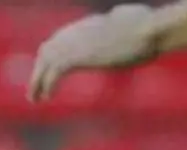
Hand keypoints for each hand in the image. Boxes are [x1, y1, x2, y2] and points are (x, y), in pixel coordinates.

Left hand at [29, 5, 157, 101]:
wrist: (150, 29)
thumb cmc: (151, 25)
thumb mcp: (132, 19)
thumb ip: (120, 19)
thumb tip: (119, 13)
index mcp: (88, 24)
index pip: (60, 38)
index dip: (51, 54)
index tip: (46, 68)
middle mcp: (77, 31)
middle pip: (47, 49)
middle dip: (39, 69)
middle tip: (35, 89)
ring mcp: (75, 43)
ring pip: (45, 63)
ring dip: (37, 81)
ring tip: (35, 99)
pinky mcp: (77, 57)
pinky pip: (53, 73)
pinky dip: (46, 86)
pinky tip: (46, 98)